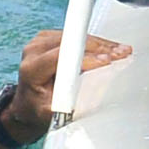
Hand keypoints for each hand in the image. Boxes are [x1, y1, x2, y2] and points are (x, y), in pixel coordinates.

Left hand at [4, 27, 133, 141]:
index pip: (62, 55)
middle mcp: (34, 50)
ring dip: (100, 44)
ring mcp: (40, 41)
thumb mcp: (49, 112)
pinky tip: (109, 48)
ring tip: (120, 51)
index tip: (107, 60)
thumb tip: (87, 99)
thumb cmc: (37, 109)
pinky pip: (75, 36)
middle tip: (121, 53)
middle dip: (99, 49)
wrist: (27, 104)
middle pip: (71, 42)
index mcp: (31, 68)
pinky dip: (94, 43)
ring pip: (76, 36)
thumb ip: (65, 104)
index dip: (87, 56)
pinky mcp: (50, 38)